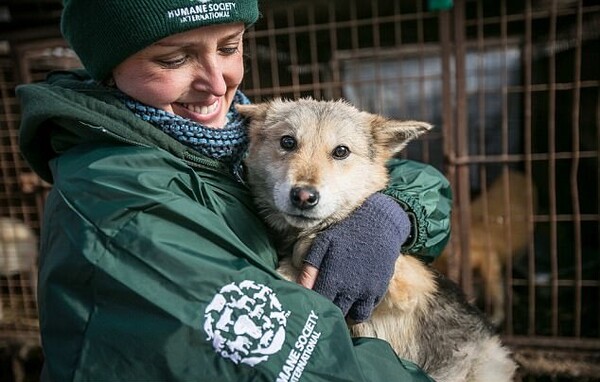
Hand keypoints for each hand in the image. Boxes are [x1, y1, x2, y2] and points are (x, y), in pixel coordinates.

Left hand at [299, 193, 410, 321]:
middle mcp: (351, 290)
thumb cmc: (345, 233)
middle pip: (336, 315)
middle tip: (322, 309)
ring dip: (346, 315)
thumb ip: (309, 269)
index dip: (313, 308)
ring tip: (339, 307)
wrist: (379, 225)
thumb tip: (299, 290)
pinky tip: (353, 299)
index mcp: (333, 279)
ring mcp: (367, 292)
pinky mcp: (380, 290)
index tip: (310, 306)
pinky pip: (368, 309)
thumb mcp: (322, 245)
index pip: (319, 306)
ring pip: (354, 317)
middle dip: (328, 314)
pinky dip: (359, 309)